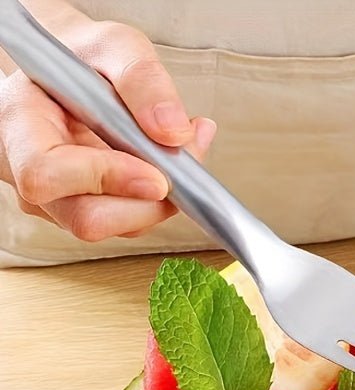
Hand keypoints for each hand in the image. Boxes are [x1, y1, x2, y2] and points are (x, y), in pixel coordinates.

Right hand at [0, 19, 215, 240]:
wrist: (79, 71)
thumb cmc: (86, 57)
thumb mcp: (116, 46)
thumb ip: (144, 80)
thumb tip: (174, 131)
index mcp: (22, 124)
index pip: (46, 174)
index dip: (105, 180)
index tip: (156, 175)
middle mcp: (30, 171)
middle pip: (86, 219)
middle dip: (146, 204)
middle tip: (182, 169)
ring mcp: (57, 200)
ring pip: (115, 227)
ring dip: (160, 202)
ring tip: (181, 153)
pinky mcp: (87, 211)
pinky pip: (129, 224)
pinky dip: (160, 202)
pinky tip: (170, 166)